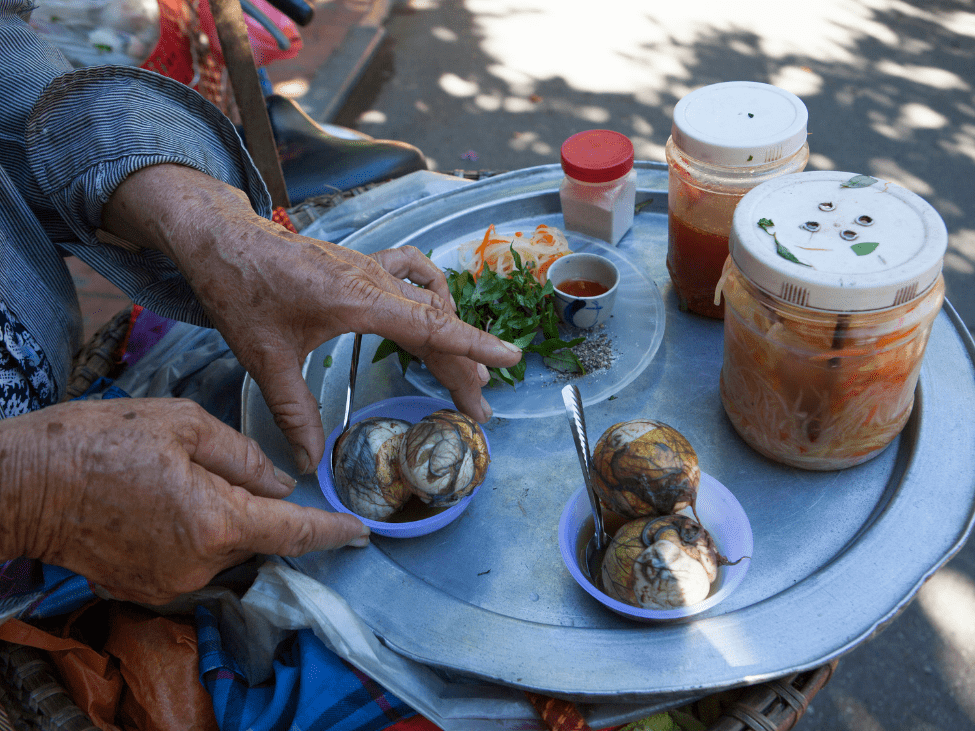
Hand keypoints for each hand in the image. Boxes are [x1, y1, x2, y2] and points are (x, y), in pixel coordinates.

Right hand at [0, 399, 368, 604]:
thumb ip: (243, 456)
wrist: (23, 484)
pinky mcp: (144, 588)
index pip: (294, 532)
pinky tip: (161, 505)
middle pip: (258, 539)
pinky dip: (193, 535)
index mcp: (217, 521)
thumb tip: (281, 483)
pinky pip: (191, 561)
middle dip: (261, 510)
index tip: (360, 532)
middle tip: (226, 472)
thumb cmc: (100, 441)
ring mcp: (170, 583)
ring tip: (177, 482)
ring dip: (222, 521)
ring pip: (224, 549)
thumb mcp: (182, 423)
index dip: (332, 531)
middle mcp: (200, 564)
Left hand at [102, 164, 522, 472]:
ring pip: (428, 304)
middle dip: (464, 367)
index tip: (511, 359)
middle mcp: (374, 281)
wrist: (221, 237)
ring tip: (464, 375)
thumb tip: (310, 464)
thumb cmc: (240, 290)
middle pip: (437, 325)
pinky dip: (431, 294)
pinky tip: (434, 309)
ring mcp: (371, 268)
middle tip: (478, 410)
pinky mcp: (362, 265)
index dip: (475, 345)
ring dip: (451, 336)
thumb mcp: (265, 358)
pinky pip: (413, 274)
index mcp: (359, 301)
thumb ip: (294, 413)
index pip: (432, 326)